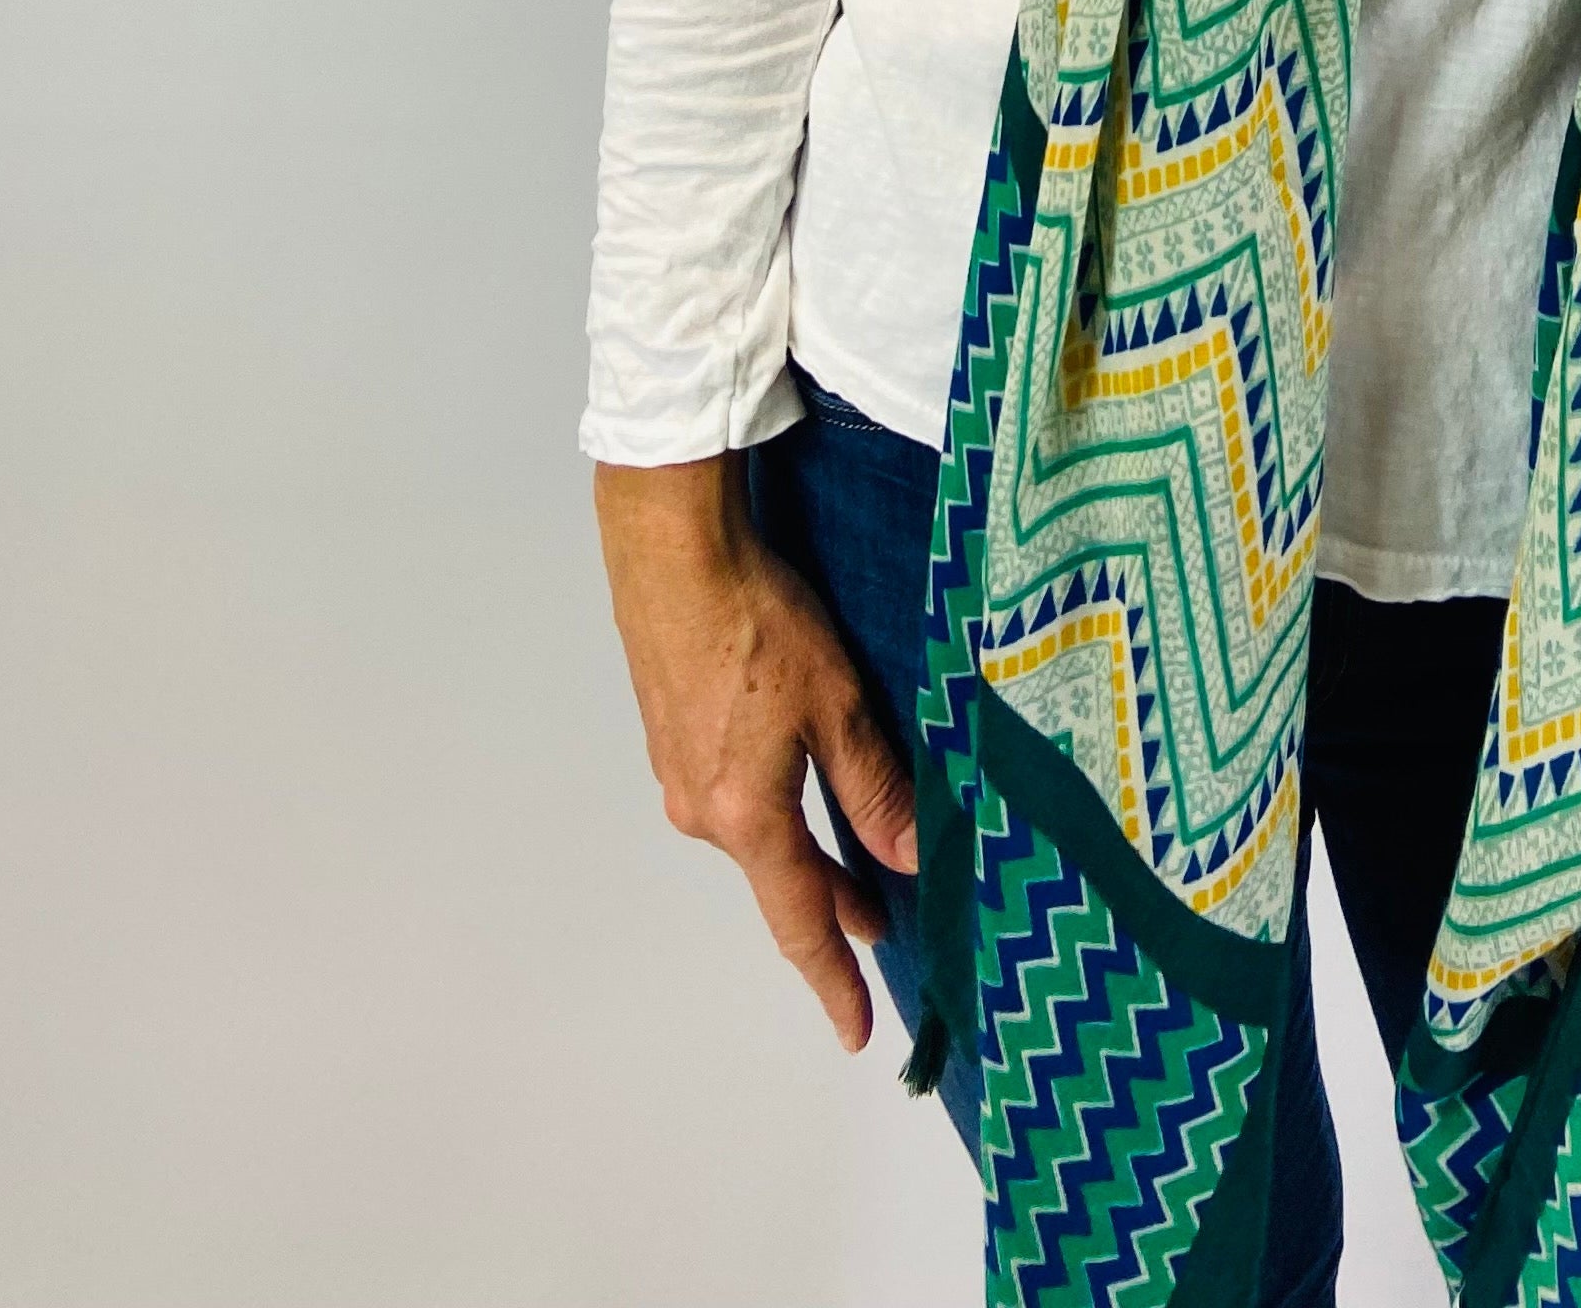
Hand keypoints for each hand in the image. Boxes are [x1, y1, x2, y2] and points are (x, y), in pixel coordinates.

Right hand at [593, 454, 919, 1049]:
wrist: (672, 550)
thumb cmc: (756, 619)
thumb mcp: (837, 706)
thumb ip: (874, 788)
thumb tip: (908, 856)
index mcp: (745, 815)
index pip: (799, 920)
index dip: (832, 978)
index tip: (856, 1029)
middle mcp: (703, 810)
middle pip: (780, 876)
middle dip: (832, 905)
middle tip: (879, 928)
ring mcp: (680, 772)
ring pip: (757, 831)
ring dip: (805, 849)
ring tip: (853, 860)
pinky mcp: (672, 734)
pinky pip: (735, 794)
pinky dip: (775, 806)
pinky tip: (799, 781)